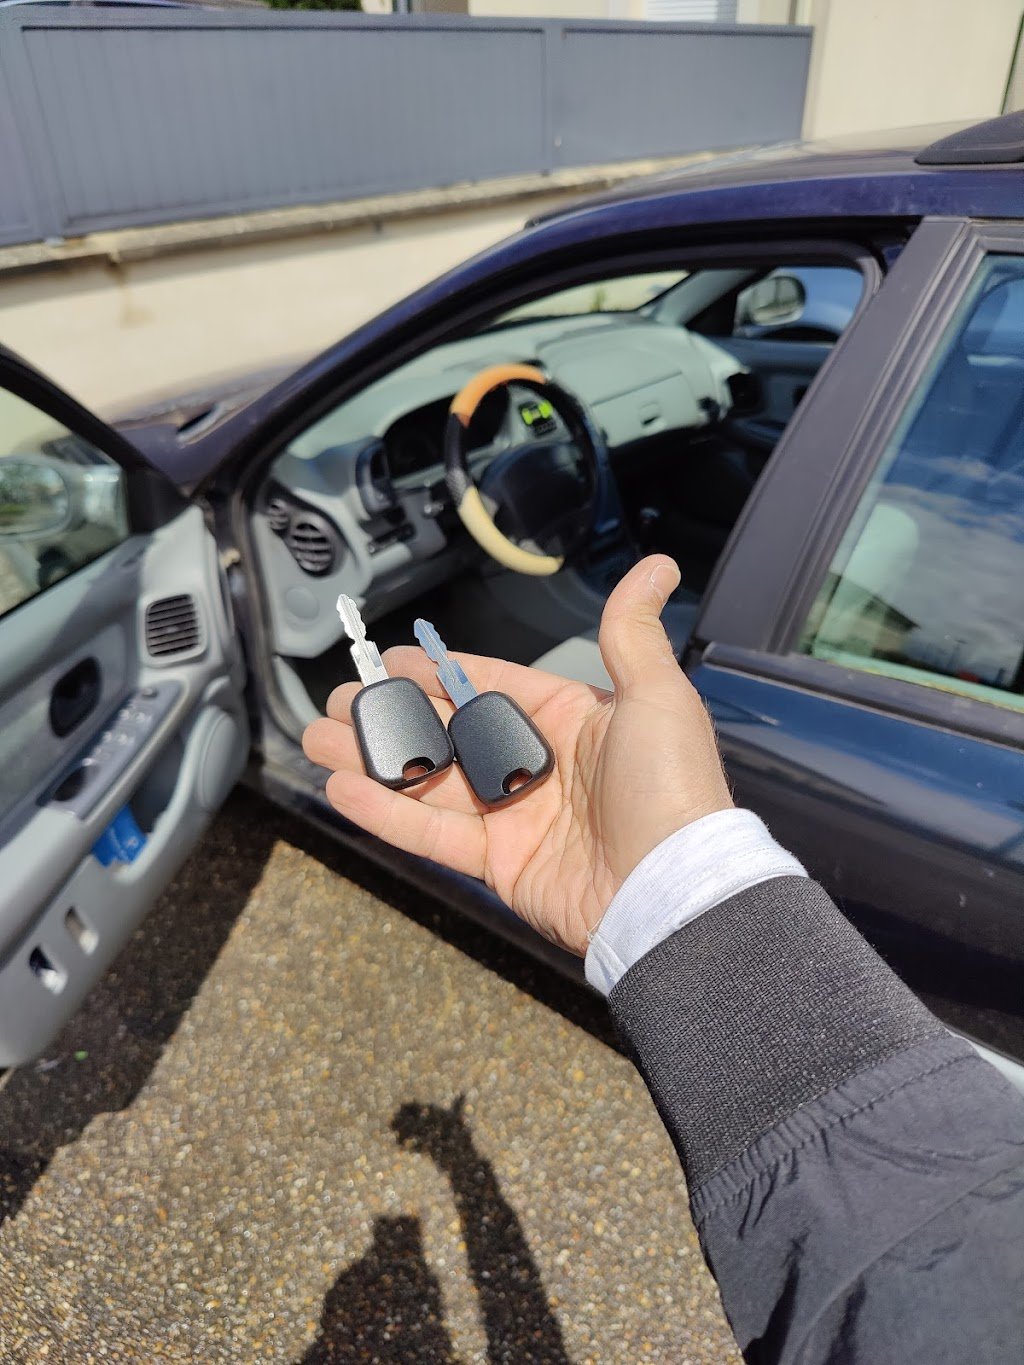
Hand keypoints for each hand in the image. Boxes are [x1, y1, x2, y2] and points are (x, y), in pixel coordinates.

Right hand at [303, 555, 731, 956]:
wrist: (675, 891)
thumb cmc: (672, 789)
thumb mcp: (657, 696)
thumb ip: (631, 632)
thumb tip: (656, 564)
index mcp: (569, 719)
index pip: (488, 685)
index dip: (436, 672)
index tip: (389, 659)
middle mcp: (536, 765)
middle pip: (446, 732)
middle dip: (388, 716)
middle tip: (337, 701)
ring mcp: (514, 817)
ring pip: (428, 782)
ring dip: (371, 760)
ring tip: (317, 739)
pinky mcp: (500, 865)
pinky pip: (432, 834)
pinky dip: (386, 813)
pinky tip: (343, 788)